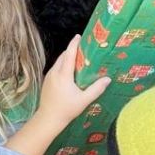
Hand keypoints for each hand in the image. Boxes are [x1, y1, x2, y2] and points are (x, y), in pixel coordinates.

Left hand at [6, 37, 110, 154]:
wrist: (48, 118)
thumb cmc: (66, 109)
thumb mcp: (84, 100)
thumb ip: (96, 89)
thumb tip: (108, 79)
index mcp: (63, 74)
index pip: (69, 54)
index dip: (74, 44)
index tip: (79, 36)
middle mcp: (54, 72)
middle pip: (63, 56)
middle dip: (72, 50)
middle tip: (83, 48)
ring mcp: (49, 76)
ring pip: (58, 62)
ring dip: (67, 57)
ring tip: (79, 58)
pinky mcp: (46, 81)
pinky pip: (56, 68)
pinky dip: (63, 65)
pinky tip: (70, 70)